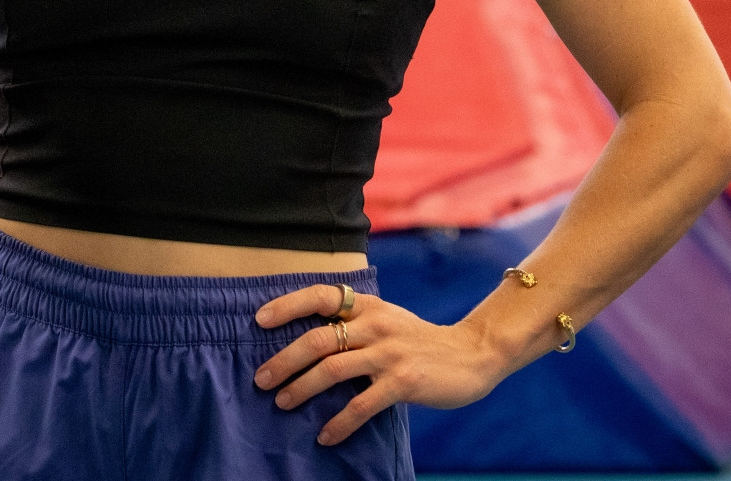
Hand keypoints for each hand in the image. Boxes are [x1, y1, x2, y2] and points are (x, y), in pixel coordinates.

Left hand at [253, 284, 504, 445]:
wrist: (472, 354)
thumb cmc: (418, 340)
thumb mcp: (386, 319)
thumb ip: (354, 323)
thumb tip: (304, 341)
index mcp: (368, 305)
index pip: (320, 295)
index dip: (287, 305)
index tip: (259, 320)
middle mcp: (375, 324)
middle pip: (318, 337)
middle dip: (284, 359)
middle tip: (261, 379)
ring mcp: (389, 352)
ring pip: (333, 368)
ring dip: (302, 388)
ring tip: (282, 403)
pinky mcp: (403, 382)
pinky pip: (361, 404)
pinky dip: (340, 422)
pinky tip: (326, 435)